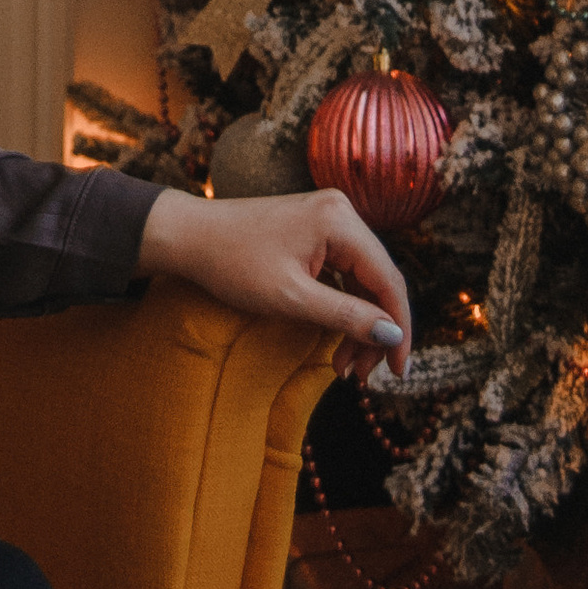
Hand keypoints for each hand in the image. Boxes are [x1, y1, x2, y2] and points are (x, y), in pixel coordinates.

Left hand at [136, 186, 412, 382]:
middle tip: (361, 376)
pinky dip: (342, 308)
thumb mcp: (292, 299)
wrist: (188, 236)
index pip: (389, 280)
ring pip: (362, 282)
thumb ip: (347, 317)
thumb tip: (393, 336)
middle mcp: (341, 212)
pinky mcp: (315, 230)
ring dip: (358, 325)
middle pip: (378, 282)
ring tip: (343, 367)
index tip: (398, 371)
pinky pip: (343, 273)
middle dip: (374, 333)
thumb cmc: (233, 264)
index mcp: (340, 220)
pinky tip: (334, 340)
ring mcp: (328, 219)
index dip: (399, 330)